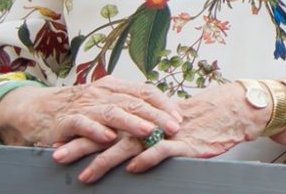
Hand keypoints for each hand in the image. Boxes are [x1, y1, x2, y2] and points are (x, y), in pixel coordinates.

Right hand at [0, 75, 182, 150]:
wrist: (37, 109)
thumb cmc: (79, 108)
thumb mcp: (106, 101)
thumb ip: (129, 104)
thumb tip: (163, 114)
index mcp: (114, 86)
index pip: (146, 91)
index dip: (164, 103)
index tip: (179, 116)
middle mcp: (102, 93)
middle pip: (134, 102)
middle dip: (156, 115)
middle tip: (173, 127)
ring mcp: (84, 105)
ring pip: (113, 112)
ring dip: (132, 122)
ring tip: (147, 132)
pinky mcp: (67, 121)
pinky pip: (83, 124)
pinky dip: (96, 131)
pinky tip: (108, 139)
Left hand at [54, 82, 266, 182]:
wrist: (229, 110)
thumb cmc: (196, 119)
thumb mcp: (163, 121)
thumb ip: (140, 128)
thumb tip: (116, 138)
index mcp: (142, 115)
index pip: (105, 122)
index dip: (81, 132)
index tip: (57, 141)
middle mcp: (149, 122)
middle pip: (110, 133)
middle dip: (82, 145)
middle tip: (57, 155)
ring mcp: (165, 132)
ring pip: (130, 144)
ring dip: (106, 159)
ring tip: (86, 174)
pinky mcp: (184, 143)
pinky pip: (163, 151)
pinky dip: (148, 158)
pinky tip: (133, 169)